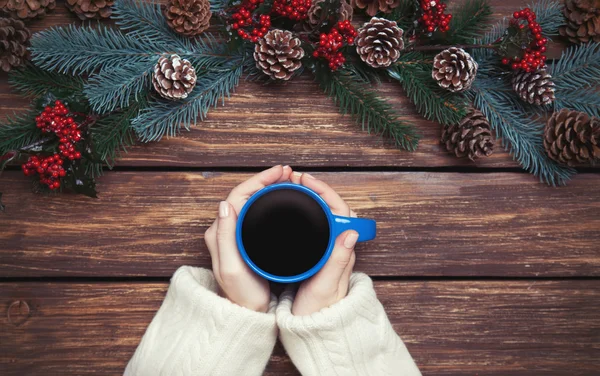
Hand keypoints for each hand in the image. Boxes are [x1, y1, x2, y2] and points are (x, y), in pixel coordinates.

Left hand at [204, 165, 292, 311]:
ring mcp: (235, 234)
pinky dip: (270, 200)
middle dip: (266, 179)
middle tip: (288, 173)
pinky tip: (283, 198)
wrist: (246, 313)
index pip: (238, 195)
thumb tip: (225, 204)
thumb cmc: (240, 293)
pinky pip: (257, 211)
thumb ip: (225, 236)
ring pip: (252, 201)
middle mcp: (225, 229)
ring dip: (269, 187)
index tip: (279, 173)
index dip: (259, 180)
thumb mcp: (231, 267)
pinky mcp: (246, 239)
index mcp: (219, 232)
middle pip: (246, 194)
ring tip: (287, 180)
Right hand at [289, 172, 357, 315]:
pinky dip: (304, 213)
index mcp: (342, 252)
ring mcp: (328, 252)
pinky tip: (292, 211)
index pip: (340, 211)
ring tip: (292, 188)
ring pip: (323, 217)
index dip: (324, 192)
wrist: (314, 331)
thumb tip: (351, 232)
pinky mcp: (318, 257)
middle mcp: (338, 249)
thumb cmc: (319, 312)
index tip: (306, 181)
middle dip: (315, 190)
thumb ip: (338, 261)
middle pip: (332, 209)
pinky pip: (315, 227)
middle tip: (295, 180)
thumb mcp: (325, 287)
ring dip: (310, 199)